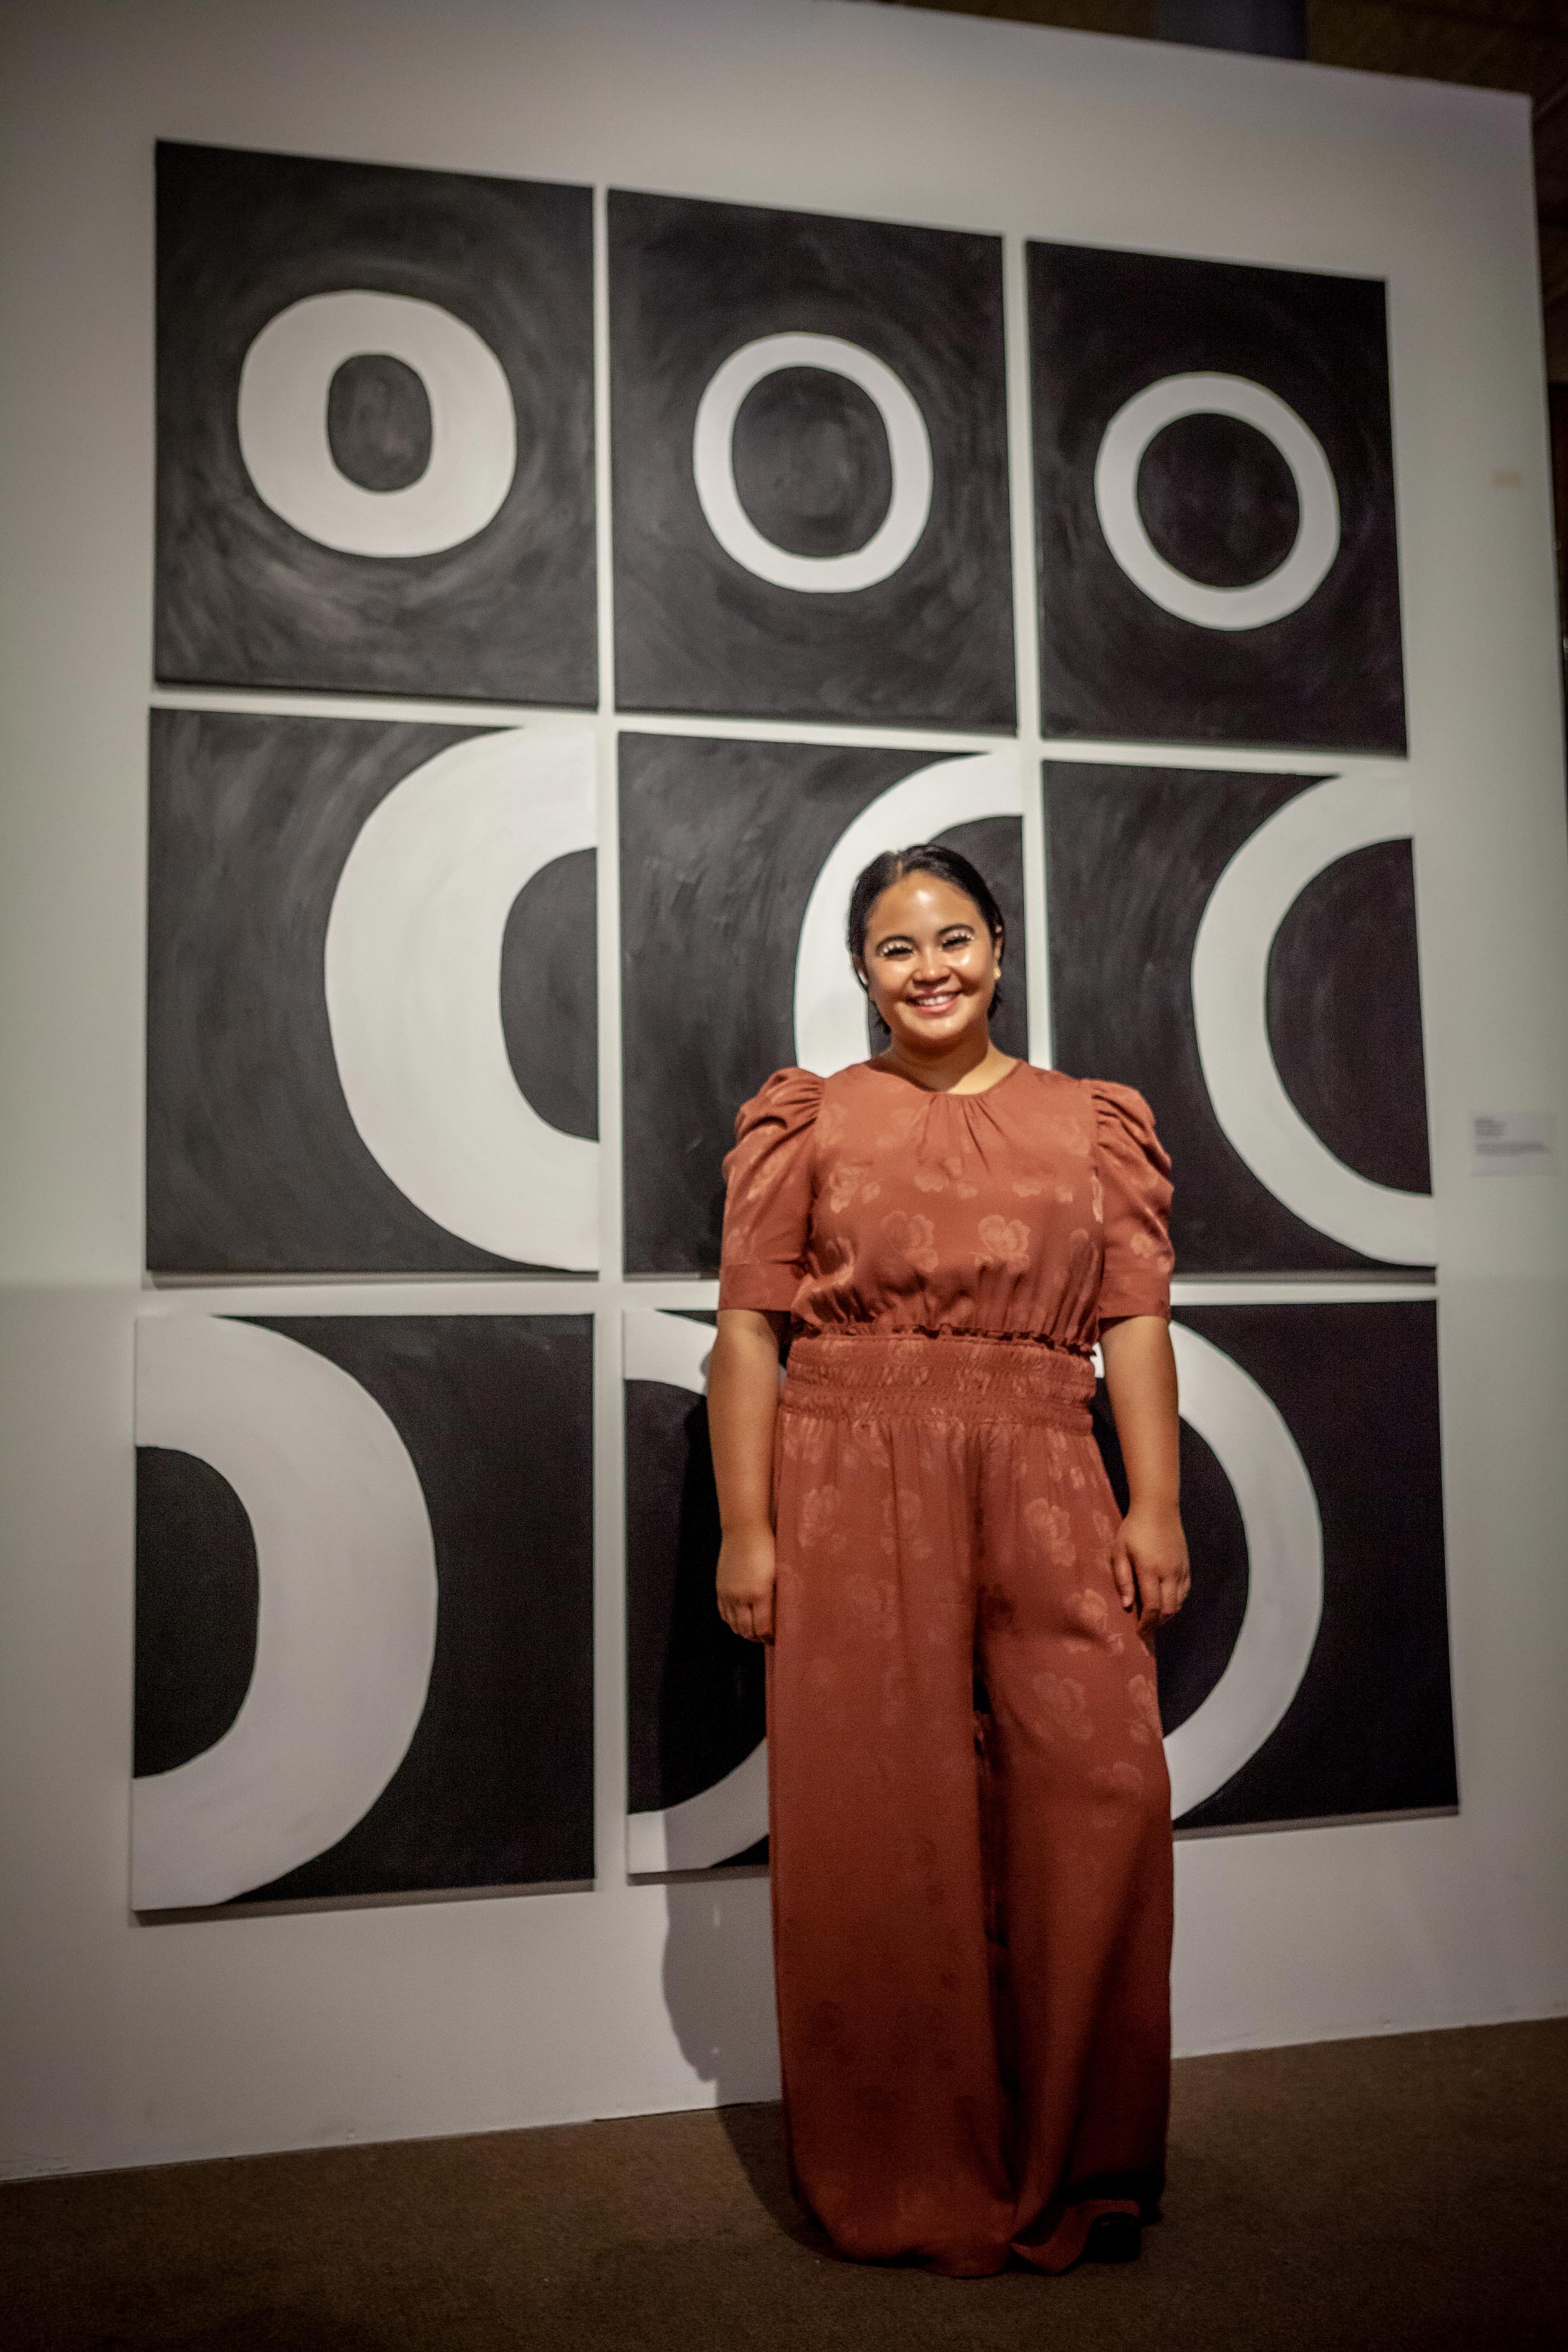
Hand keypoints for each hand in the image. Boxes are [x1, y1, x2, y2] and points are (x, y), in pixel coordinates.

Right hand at [717, 1525, 775, 1643]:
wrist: (744, 1529)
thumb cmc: (767, 1547)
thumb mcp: (780, 1573)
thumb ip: (779, 1596)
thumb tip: (782, 1616)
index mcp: (759, 1593)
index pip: (763, 1628)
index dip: (770, 1637)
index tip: (777, 1638)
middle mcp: (740, 1597)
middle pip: (747, 1631)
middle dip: (758, 1638)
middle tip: (767, 1638)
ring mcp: (727, 1594)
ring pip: (734, 1625)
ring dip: (745, 1631)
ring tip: (755, 1630)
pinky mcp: (719, 1589)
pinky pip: (723, 1614)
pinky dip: (732, 1621)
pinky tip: (741, 1618)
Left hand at [1112, 1501, 1188, 1629]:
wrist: (1158, 1508)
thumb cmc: (1133, 1529)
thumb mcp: (1119, 1551)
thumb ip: (1123, 1579)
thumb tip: (1127, 1605)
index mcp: (1150, 1570)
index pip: (1152, 1606)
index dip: (1146, 1624)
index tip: (1139, 1632)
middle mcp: (1169, 1572)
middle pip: (1168, 1609)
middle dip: (1157, 1623)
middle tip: (1146, 1629)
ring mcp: (1180, 1569)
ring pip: (1179, 1602)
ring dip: (1167, 1614)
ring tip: (1154, 1618)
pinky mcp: (1186, 1565)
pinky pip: (1185, 1591)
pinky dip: (1177, 1601)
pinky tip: (1166, 1602)